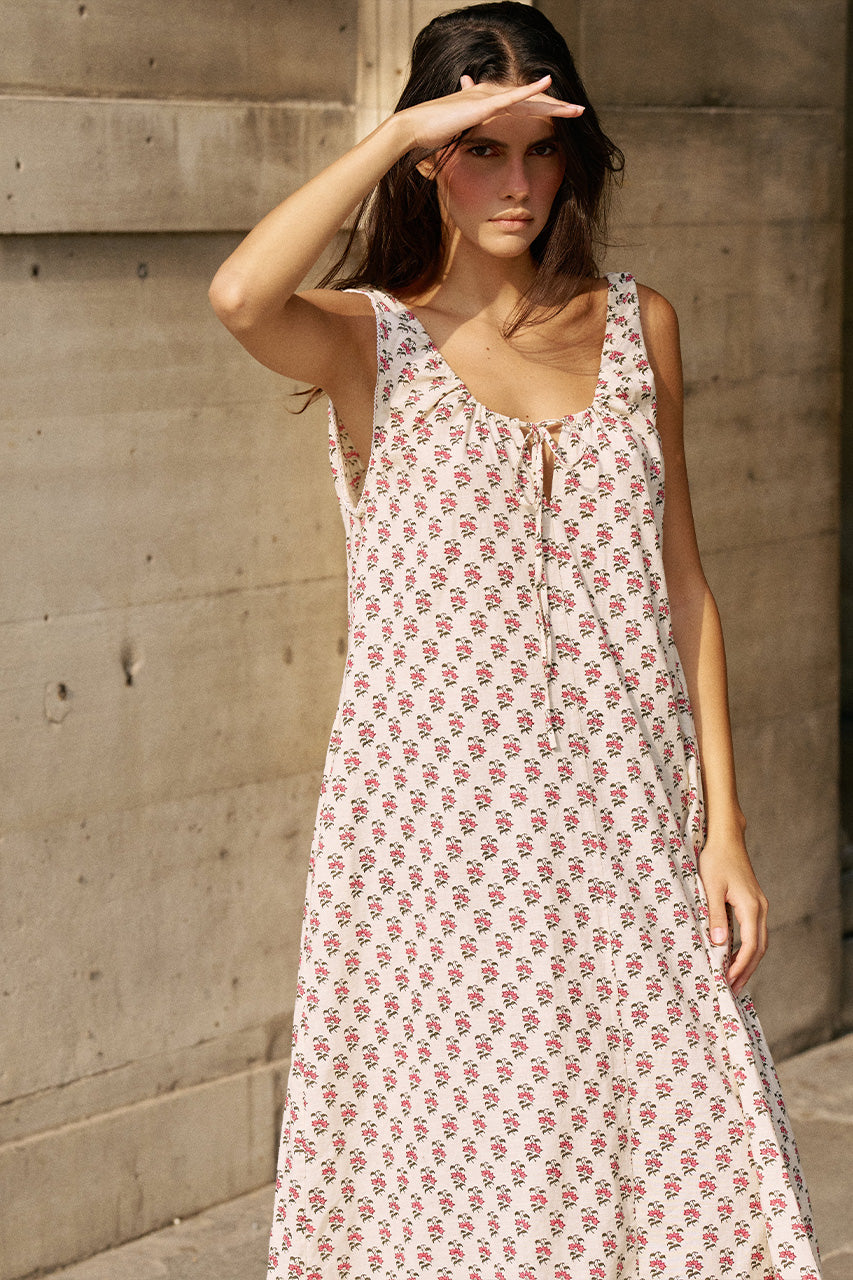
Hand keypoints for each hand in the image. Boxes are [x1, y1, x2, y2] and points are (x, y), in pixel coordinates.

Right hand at [400, 73, 583, 152]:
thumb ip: (470, 144)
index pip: (522, 109)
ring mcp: (487, 98)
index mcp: (488, 106)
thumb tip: (474, 157)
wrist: (414, 129)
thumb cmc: (431, 139)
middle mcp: (491, 97)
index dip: (544, 114)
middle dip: (557, 107)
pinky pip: (512, 97)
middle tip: (580, 112)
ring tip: (575, 108)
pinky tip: (548, 85)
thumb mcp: (458, 143)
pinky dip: (531, 91)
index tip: (563, 122)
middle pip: (531, 102)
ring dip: (553, 102)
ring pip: (528, 99)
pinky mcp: (482, 104)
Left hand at [697, 830, 768, 995]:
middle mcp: (760, 908)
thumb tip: (718, 944)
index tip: (727, 981)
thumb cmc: (716, 859)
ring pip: (759, 941)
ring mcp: (759, 905)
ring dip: (749, 961)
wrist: (726, 837)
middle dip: (747, 970)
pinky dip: (747, 947)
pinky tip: (734, 955)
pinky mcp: (753, 902)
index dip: (740, 966)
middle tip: (732, 990)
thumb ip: (715, 915)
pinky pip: (755, 931)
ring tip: (734, 979)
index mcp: (751, 907)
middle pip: (759, 948)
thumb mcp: (711, 887)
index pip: (750, 946)